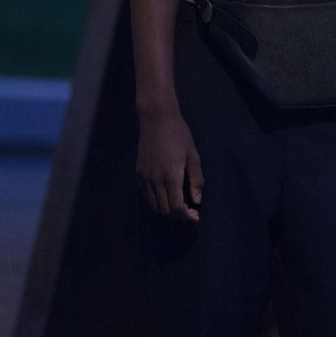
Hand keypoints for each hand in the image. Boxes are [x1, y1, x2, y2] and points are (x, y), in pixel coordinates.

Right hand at [136, 107, 203, 222]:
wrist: (156, 119)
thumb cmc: (179, 135)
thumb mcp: (193, 156)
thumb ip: (196, 180)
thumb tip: (197, 201)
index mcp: (171, 176)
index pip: (176, 208)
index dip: (186, 216)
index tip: (195, 216)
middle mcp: (155, 180)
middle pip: (164, 211)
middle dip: (177, 216)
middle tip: (188, 212)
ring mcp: (145, 178)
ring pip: (153, 206)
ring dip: (166, 211)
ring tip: (177, 205)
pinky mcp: (138, 174)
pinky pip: (146, 196)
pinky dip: (155, 202)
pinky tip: (165, 196)